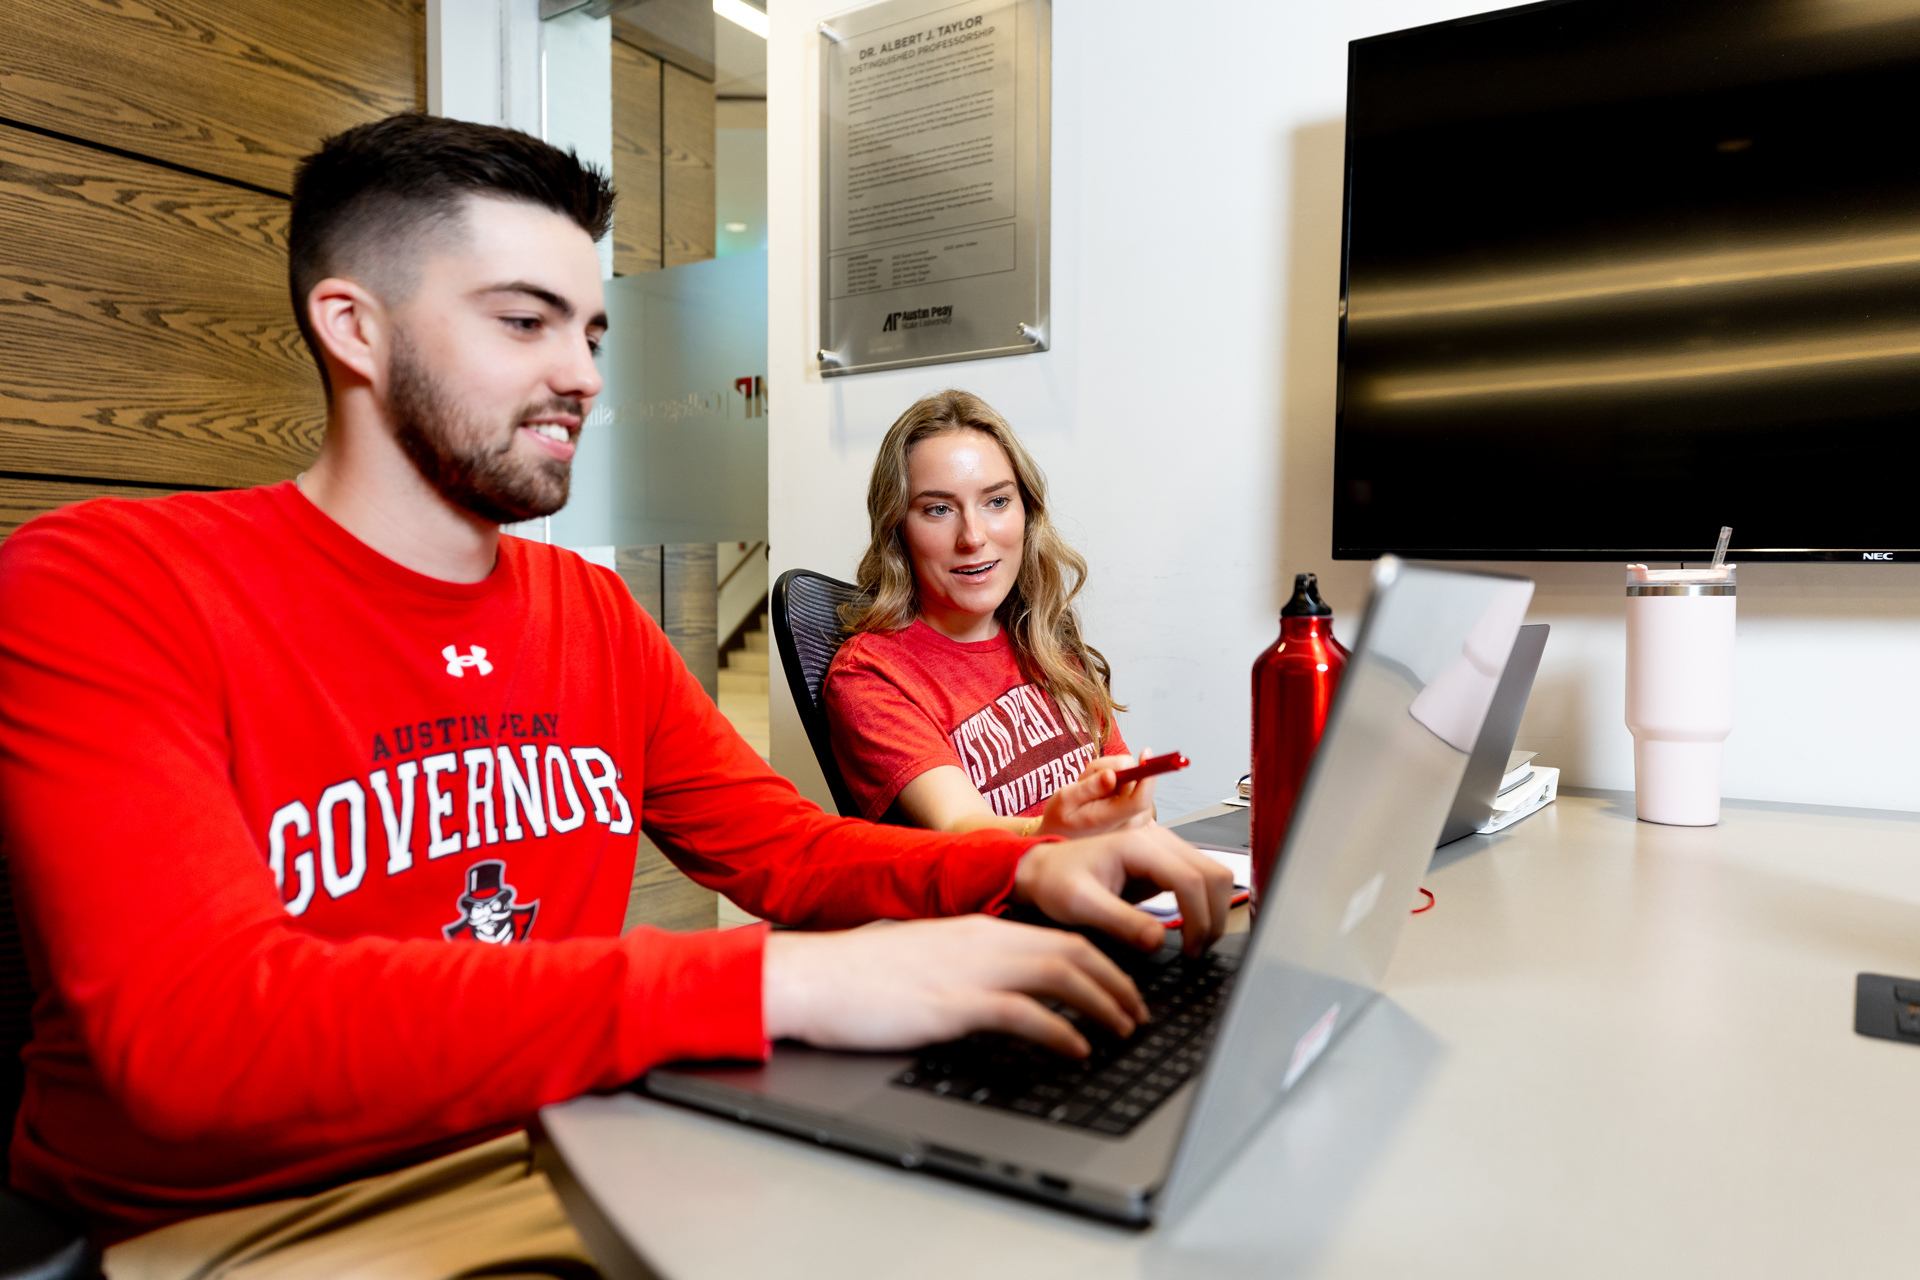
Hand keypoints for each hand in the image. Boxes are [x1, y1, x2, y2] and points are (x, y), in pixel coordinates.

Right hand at [763, 916, 1149, 1057]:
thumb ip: (967, 965)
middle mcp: (984, 940)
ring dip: (1103, 1004)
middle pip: (1074, 951)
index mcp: (979, 928)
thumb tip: (1000, 988)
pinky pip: (1024, 1013)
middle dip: (1117, 983)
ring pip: (1062, 975)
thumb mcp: (926, 958)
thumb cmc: (859, 974)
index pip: (1060, 936)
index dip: (1102, 962)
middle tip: (1139, 1014)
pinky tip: (1077, 1049)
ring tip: (1123, 1031)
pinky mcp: (954, 1003)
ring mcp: (970, 969)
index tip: (1122, 987)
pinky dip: (1060, 1031)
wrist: (813, 976)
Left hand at [1012, 825, 1233, 956]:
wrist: (1044, 869)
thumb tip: (1158, 941)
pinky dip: (1205, 907)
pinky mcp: (1166, 864)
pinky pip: (1201, 882)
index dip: (1199, 919)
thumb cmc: (1056, 880)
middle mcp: (1158, 841)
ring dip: (1213, 912)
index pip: (1191, 880)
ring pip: (1214, 877)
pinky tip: (1189, 930)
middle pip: (1214, 875)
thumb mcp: (1080, 905)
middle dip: (1213, 917)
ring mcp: (1165, 850)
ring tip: (1195, 943)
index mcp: (1138, 846)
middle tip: (1196, 951)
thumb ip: (1120, 922)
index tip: (1190, 950)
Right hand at [1036, 752, 1156, 837]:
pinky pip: (1135, 792)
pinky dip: (1121, 787)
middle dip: (1118, 770)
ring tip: (1093, 789)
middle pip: (1138, 784)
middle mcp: (1128, 825)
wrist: (1060, 837)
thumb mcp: (1065, 798)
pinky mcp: (1136, 819)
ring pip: (1137, 785)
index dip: (1147, 776)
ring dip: (1117, 779)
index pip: (1139, 799)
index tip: (1145, 754)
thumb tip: (1112, 775)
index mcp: (1110, 820)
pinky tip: (1103, 795)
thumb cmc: (1060, 818)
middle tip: (1089, 777)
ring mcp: (1134, 824)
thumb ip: (1089, 787)